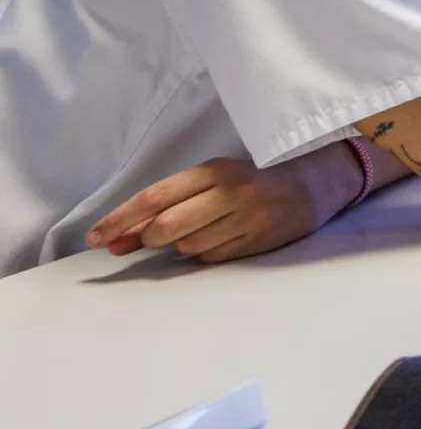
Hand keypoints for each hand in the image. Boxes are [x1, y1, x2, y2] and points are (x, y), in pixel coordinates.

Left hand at [83, 147, 361, 262]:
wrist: (316, 184)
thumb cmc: (255, 179)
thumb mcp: (215, 178)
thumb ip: (172, 203)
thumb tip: (121, 237)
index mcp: (215, 171)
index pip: (155, 197)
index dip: (120, 219)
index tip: (94, 237)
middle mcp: (230, 194)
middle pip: (167, 227)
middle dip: (146, 239)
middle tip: (138, 242)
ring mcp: (247, 220)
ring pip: (188, 246)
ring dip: (178, 247)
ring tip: (195, 231)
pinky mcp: (259, 242)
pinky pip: (212, 257)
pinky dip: (203, 254)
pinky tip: (215, 240)